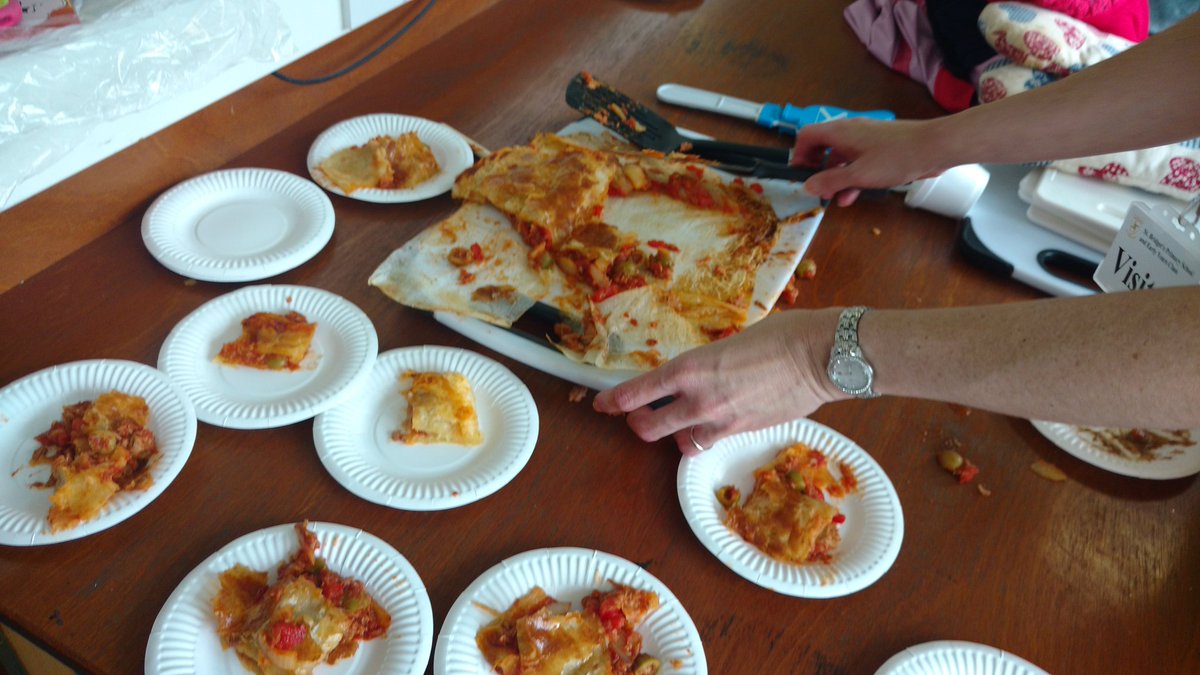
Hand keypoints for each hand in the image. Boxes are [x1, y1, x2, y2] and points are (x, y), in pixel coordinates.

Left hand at [593, 310, 843, 454]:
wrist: (821, 355)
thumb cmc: (782, 334)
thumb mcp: (731, 342)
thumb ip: (708, 363)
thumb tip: (702, 373)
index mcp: (691, 367)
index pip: (638, 391)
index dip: (614, 401)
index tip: (602, 404)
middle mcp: (699, 399)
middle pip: (648, 427)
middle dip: (638, 423)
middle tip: (639, 416)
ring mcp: (721, 421)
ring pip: (678, 442)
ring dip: (673, 434)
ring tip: (679, 422)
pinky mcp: (743, 433)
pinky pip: (709, 443)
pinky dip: (703, 438)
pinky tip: (711, 425)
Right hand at [792, 119, 946, 206]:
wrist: (934, 147)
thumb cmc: (895, 158)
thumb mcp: (859, 175)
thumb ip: (830, 181)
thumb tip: (807, 185)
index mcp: (840, 132)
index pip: (806, 136)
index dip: (798, 154)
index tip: (798, 175)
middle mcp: (850, 131)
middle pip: (822, 146)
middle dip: (816, 169)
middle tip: (816, 189)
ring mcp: (866, 138)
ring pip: (841, 157)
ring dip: (835, 177)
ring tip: (835, 199)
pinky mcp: (880, 147)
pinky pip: (857, 160)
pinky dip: (852, 176)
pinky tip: (854, 194)